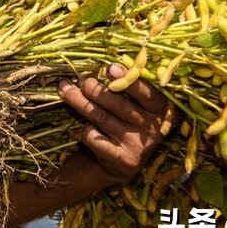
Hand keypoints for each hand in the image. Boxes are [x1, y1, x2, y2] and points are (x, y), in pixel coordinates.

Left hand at [59, 63, 172, 185]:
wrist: (119, 162)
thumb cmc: (126, 121)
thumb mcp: (136, 104)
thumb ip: (127, 86)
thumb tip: (107, 65)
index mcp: (161, 110)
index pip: (148, 94)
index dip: (128, 79)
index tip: (109, 68)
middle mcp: (152, 128)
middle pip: (119, 104)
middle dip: (95, 89)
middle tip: (81, 81)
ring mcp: (136, 145)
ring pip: (102, 118)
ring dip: (79, 101)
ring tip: (65, 89)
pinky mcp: (122, 160)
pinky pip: (95, 138)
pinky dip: (86, 130)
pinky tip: (83, 125)